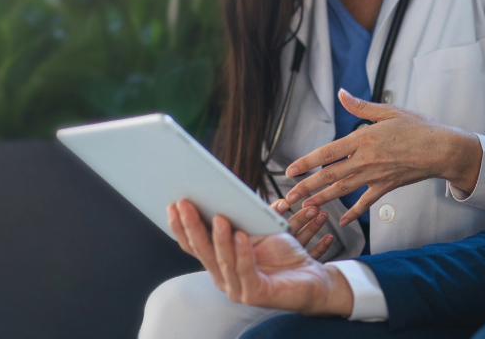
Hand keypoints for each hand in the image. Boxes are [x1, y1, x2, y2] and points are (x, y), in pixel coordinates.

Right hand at [167, 199, 352, 315]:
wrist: (311, 277)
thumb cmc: (283, 251)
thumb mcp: (258, 229)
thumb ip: (240, 217)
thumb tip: (224, 190)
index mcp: (219, 261)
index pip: (193, 244)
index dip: (181, 226)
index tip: (173, 202)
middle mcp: (223, 277)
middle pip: (202, 251)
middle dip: (192, 226)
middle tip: (185, 203)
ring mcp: (238, 288)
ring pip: (223, 260)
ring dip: (219, 237)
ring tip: (218, 216)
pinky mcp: (257, 294)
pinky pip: (246, 271)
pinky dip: (243, 252)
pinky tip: (242, 235)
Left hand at [284, 88, 482, 224]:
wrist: (443, 149)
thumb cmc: (418, 127)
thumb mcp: (389, 111)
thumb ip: (362, 106)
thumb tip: (342, 93)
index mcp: (364, 139)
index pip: (328, 153)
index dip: (307, 162)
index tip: (291, 170)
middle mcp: (366, 160)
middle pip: (330, 176)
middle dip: (307, 187)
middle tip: (288, 197)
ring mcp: (376, 176)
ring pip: (343, 190)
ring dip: (322, 199)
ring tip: (305, 207)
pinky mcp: (387, 186)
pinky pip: (366, 202)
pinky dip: (355, 213)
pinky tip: (343, 221)